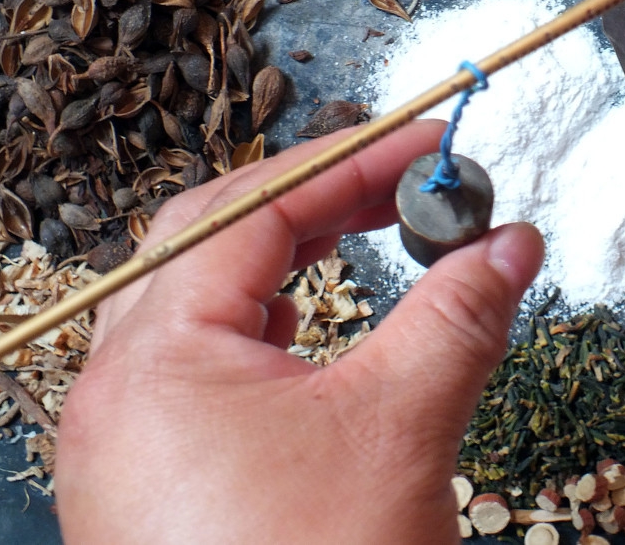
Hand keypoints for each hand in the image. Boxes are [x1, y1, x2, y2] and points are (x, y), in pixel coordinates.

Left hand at [55, 121, 543, 543]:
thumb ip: (456, 315)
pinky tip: (302, 326)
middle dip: (311, 197)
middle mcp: (116, 393)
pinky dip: (256, 321)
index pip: (254, 210)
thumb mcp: (400, 430)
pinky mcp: (148, 481)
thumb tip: (509, 241)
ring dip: (278, 253)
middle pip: (207, 239)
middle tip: (399, 180)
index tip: (425, 143)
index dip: (350, 162)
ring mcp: (122, 442)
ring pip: (192, 298)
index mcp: (155, 361)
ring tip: (354, 231)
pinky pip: (191, 362)